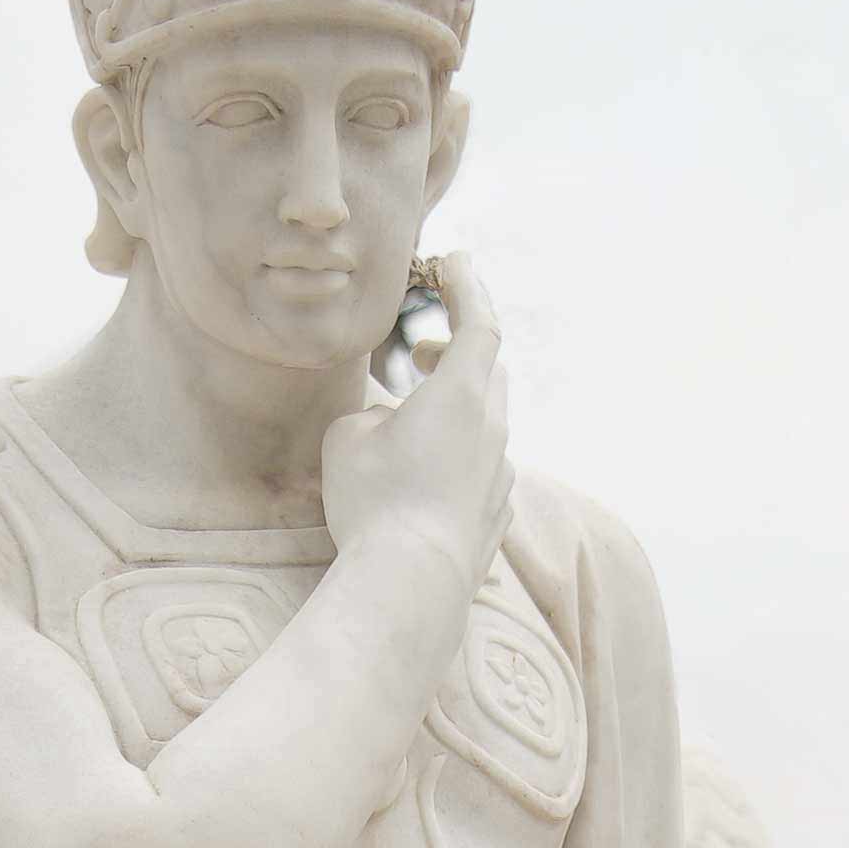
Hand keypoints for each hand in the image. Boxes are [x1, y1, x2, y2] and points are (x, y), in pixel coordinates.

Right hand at [321, 257, 510, 606]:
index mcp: (463, 394)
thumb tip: (386, 425)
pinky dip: (461, 459)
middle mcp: (493, 430)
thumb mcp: (348, 439)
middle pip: (490, 372)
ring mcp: (501, 478)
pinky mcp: (495, 519)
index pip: (479, 322)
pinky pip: (484, 473)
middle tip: (427, 351)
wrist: (411, 585)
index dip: (468, 286)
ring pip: (489, 426)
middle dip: (460, 352)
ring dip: (459, 412)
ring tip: (419, 421)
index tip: (456, 261)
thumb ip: (370, 416)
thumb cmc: (374, 503)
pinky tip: (431, 480)